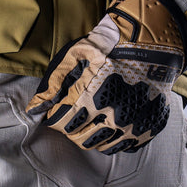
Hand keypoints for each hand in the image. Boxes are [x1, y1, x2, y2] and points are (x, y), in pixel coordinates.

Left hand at [26, 0, 184, 153]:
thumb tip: (33, 111)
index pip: (62, 125)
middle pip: (80, 139)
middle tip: (75, 114)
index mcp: (91, 100)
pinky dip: (115, 138)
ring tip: (93, 117)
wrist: (153, 40)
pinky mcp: (150, 127)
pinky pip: (124, 146)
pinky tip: (112, 122)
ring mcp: (134, 124)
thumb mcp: (73, 58)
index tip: (57, 111)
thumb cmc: (107, 47)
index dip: (55, 118)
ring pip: (101, 146)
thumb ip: (51, 86)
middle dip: (72, 128)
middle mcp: (113, 117)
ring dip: (92, 135)